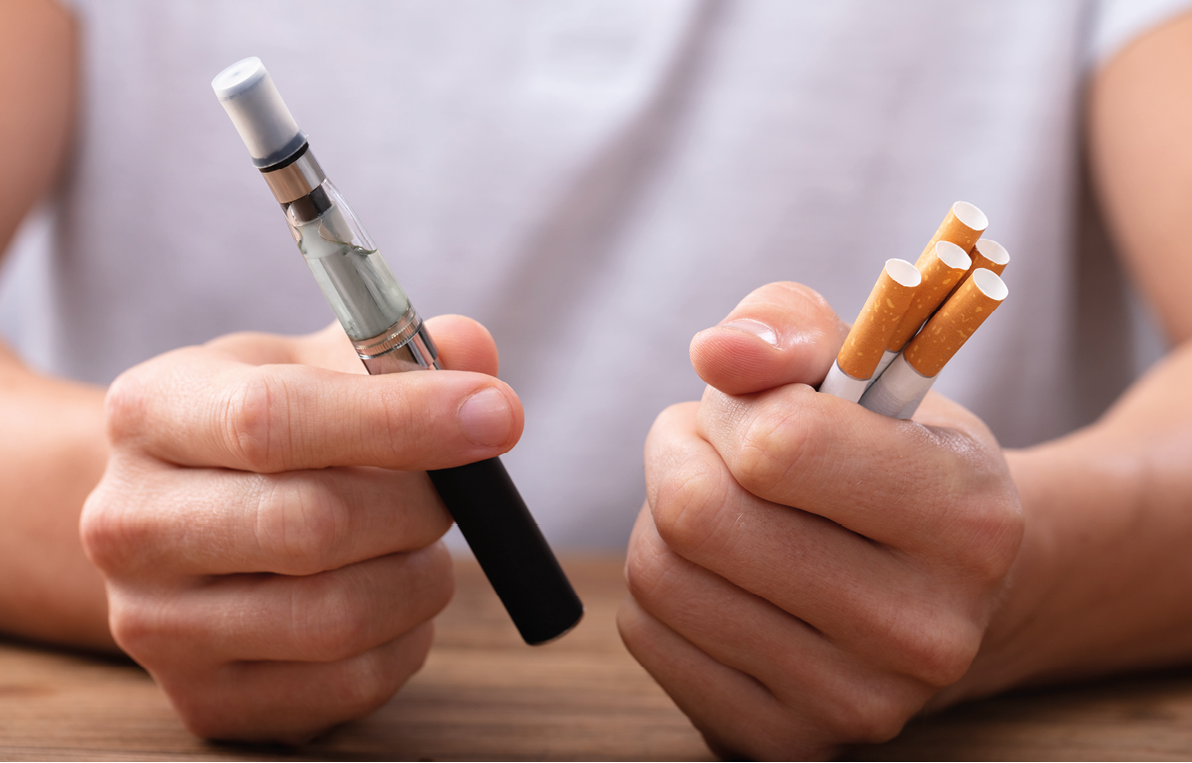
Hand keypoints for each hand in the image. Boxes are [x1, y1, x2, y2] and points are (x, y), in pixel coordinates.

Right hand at [80, 316, 522, 741]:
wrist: (180, 526)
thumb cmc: (264, 433)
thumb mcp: (310, 365)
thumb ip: (395, 352)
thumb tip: (474, 352)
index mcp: (151, 412)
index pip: (273, 419)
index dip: (403, 417)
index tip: (499, 414)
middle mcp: (129, 524)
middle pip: (312, 526)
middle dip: (419, 506)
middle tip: (452, 490)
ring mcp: (156, 626)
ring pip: (339, 617)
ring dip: (420, 576)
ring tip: (417, 542)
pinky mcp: (206, 701)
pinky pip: (351, 684)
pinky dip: (407, 638)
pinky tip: (392, 596)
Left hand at [618, 283, 1023, 758]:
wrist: (954, 592)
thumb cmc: (895, 459)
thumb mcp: (868, 364)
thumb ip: (787, 324)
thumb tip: (716, 352)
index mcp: (966, 519)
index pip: (776, 446)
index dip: (734, 407)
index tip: (753, 407)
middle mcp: (923, 631)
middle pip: (696, 517)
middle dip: (680, 455)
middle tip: (714, 447)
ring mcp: (856, 703)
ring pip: (658, 577)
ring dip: (662, 518)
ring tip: (723, 506)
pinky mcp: (786, 741)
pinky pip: (648, 636)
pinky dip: (662, 587)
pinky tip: (720, 573)